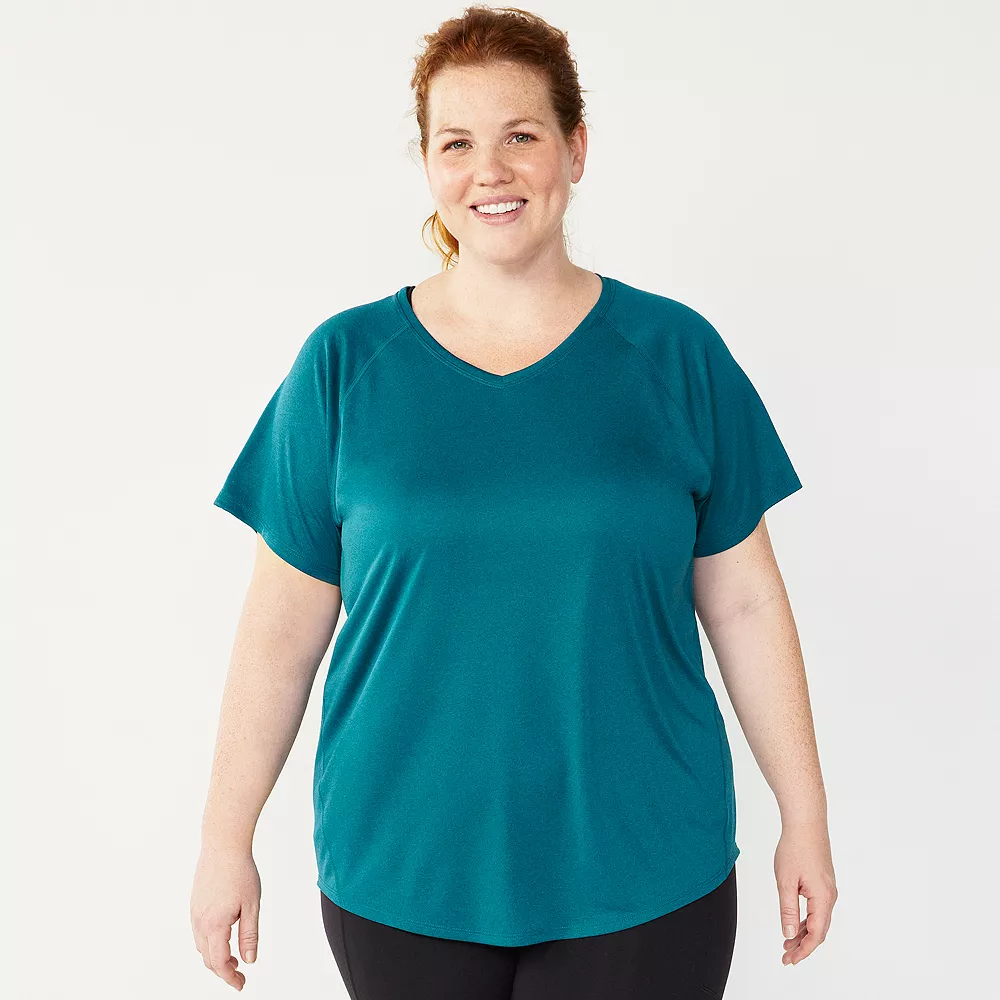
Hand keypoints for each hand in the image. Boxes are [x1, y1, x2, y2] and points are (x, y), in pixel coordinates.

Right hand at [190, 843, 261, 990]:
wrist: (223, 844)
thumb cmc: (240, 871)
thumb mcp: (252, 905)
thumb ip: (249, 935)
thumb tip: (249, 960)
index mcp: (215, 925)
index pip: (219, 962)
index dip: (229, 977)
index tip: (240, 984)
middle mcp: (200, 921)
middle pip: (208, 958)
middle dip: (223, 970)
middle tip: (239, 974)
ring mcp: (195, 912)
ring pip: (201, 946)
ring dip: (215, 956)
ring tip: (234, 957)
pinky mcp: (195, 903)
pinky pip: (199, 932)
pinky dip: (210, 942)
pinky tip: (224, 936)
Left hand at [774, 819, 837, 965]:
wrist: (806, 823)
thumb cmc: (795, 848)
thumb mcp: (785, 882)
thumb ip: (788, 910)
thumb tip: (789, 934)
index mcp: (823, 898)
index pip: (815, 934)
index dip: (803, 950)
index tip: (789, 960)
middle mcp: (830, 896)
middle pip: (819, 930)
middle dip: (803, 945)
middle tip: (786, 956)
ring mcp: (828, 888)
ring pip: (819, 919)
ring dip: (804, 932)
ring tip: (787, 943)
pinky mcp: (824, 882)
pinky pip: (818, 908)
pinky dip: (807, 919)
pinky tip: (795, 922)